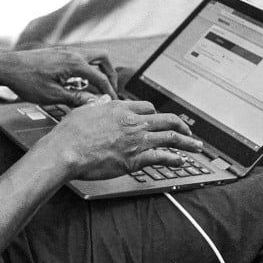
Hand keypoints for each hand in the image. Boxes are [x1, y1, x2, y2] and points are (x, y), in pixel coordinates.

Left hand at [0, 47, 117, 105]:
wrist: (5, 66)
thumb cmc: (26, 81)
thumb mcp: (52, 95)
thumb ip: (76, 98)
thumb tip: (95, 103)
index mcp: (74, 63)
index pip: (101, 77)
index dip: (109, 91)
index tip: (113, 102)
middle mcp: (72, 53)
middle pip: (102, 58)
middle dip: (110, 73)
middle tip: (110, 89)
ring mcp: (64, 51)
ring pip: (91, 56)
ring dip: (97, 70)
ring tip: (95, 88)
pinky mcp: (57, 53)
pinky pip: (78, 58)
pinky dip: (85, 68)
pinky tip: (77, 83)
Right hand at [46, 100, 202, 179]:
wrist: (66, 151)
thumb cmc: (69, 133)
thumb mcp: (83, 110)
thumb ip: (96, 105)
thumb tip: (102, 101)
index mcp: (119, 108)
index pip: (146, 107)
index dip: (155, 113)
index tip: (160, 119)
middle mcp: (132, 122)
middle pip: (166, 120)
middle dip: (182, 125)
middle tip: (189, 131)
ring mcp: (136, 140)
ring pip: (171, 138)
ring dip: (188, 142)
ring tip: (197, 146)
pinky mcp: (136, 159)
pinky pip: (163, 157)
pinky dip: (175, 159)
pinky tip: (181, 162)